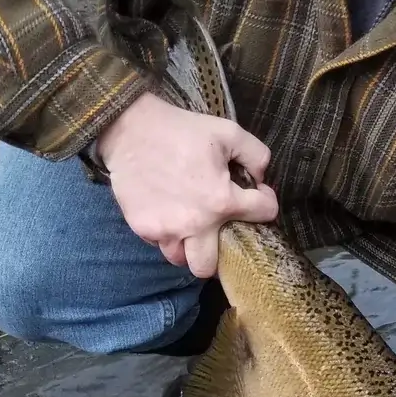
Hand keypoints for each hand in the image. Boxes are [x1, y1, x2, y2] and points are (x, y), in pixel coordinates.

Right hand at [96, 92, 278, 277]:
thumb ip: (257, 155)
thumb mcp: (228, 132)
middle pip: (210, 267)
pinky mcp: (143, 228)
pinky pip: (159, 243)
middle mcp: (196, 225)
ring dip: (188, 248)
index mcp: (222, 201)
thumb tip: (261, 178)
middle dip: (218, 254)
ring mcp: (167, 230)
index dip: (266, 202)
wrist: (129, 129)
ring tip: (191, 228)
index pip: (264, 214)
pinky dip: (166, 235)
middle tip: (217, 234)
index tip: (256, 194)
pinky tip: (168, 215)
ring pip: (182, 259)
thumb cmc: (180, 130)